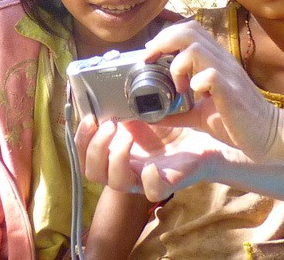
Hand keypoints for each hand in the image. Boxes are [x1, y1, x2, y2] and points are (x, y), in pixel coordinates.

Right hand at [75, 116, 226, 201]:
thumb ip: (123, 110)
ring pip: (116, 183)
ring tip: (129, 136)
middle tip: (110, 125)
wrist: (202, 140)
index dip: (81, 139)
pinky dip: (148, 180)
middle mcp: (125, 170)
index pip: (84, 156)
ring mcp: (144, 179)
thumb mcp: (141, 115)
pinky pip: (151, 192)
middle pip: (92, 172)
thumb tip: (106, 92)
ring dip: (117, 158)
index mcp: (114, 155)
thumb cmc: (169, 131)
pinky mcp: (167, 183)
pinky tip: (150, 166)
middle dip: (95, 147)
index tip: (90, 118)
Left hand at [144, 20, 283, 159]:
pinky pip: (211, 75)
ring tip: (179, 87)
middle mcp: (221, 61)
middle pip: (189, 31)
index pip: (189, 29)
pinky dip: (196, 83)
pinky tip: (195, 96)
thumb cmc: (235, 121)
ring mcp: (228, 75)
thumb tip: (152, 116)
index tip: (150, 55)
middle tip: (151, 62)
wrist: (270, 135)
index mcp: (214, 61)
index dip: (165, 36)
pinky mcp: (232, 92)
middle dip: (163, 42)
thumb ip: (178, 112)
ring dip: (178, 66)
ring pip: (195, 49)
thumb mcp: (200, 114)